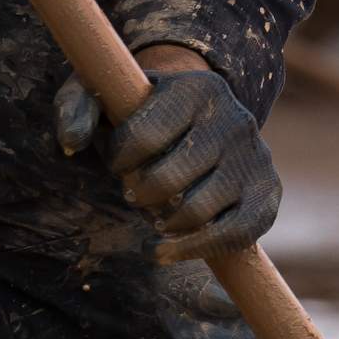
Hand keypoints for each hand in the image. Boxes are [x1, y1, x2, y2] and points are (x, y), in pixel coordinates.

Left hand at [54, 57, 279, 263]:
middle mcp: (234, 118)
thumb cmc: (144, 110)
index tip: (119, 162)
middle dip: (139, 194)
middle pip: (168, 180)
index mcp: (196, 88)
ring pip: (196, 211)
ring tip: (156, 211)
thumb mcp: (108, 93)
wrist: (205, 117)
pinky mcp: (268, 194)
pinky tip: (165, 250)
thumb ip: (77, 106)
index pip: (142, 137)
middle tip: (134, 192)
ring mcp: (255, 157)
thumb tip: (71, 143)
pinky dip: (193, 249)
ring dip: (163, 221)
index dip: (118, 160)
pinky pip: (233, 236)